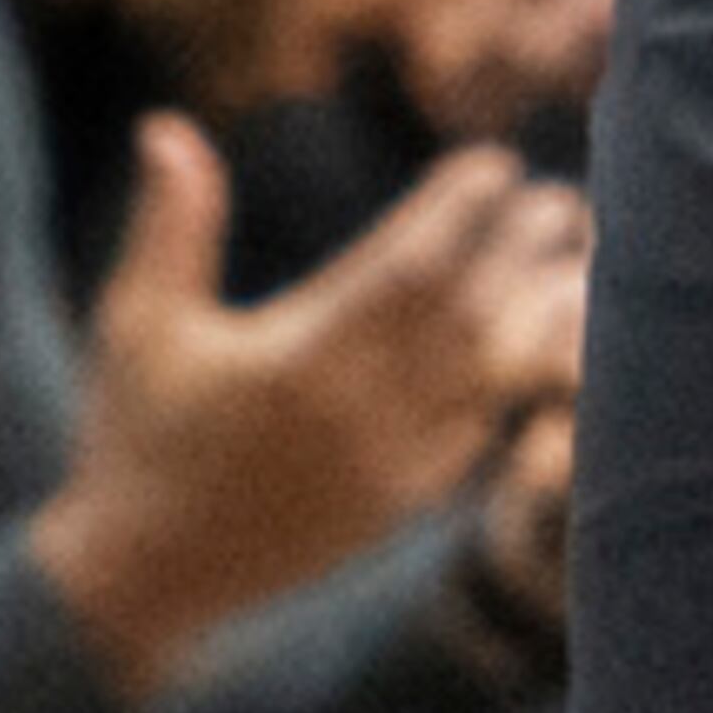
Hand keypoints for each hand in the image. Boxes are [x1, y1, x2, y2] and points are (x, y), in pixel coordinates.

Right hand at [37, 114, 592, 690]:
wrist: (137, 586)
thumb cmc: (134, 440)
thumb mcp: (137, 325)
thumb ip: (172, 225)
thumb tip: (165, 126)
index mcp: (299, 360)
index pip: (408, 267)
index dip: (460, 209)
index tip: (493, 165)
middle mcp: (353, 416)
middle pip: (468, 314)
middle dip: (521, 250)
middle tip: (559, 199)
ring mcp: (380, 471)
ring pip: (487, 381)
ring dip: (539, 318)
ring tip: (578, 263)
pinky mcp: (392, 514)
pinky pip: (474, 439)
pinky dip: (512, 387)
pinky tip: (542, 345)